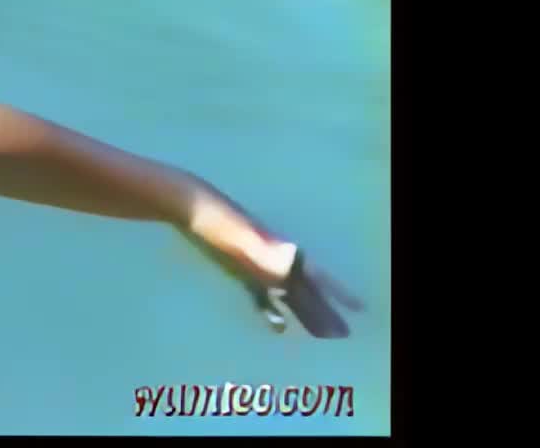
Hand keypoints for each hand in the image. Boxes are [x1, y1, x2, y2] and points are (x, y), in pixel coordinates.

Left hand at [187, 202, 364, 337]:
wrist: (182, 204)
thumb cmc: (212, 220)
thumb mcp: (237, 234)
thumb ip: (264, 249)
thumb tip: (298, 258)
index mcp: (277, 249)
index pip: (312, 273)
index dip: (335, 290)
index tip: (357, 306)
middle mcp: (270, 255)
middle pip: (302, 286)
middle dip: (322, 308)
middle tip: (342, 334)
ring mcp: (253, 261)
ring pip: (284, 291)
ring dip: (302, 311)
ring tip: (320, 335)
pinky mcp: (233, 266)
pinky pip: (258, 291)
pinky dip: (270, 308)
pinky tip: (276, 324)